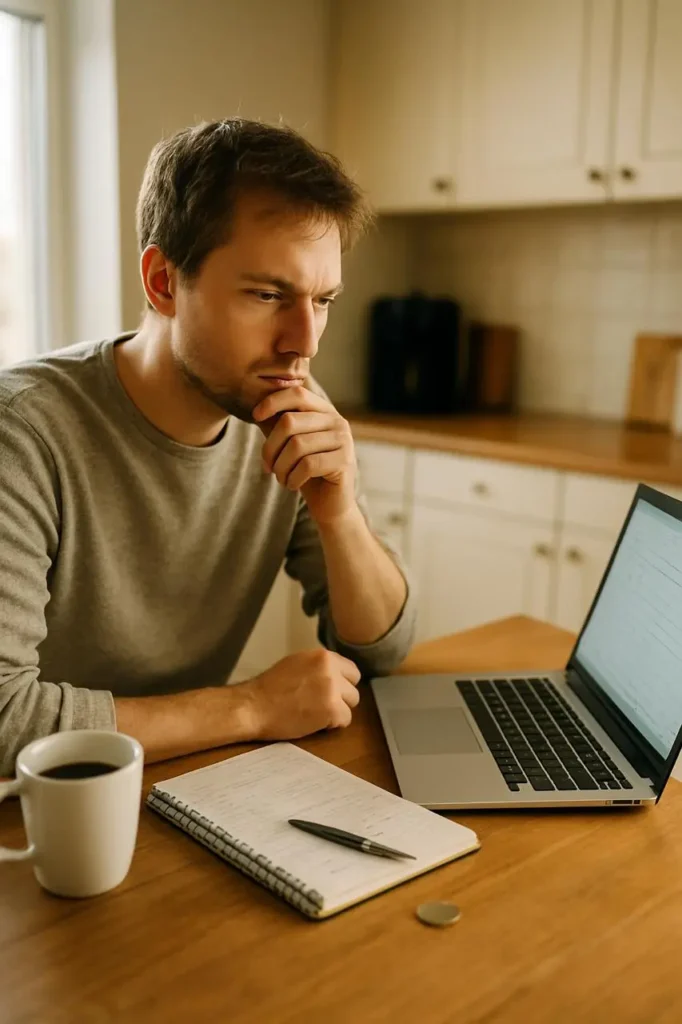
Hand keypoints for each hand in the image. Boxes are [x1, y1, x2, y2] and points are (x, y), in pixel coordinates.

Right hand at [240, 649, 360, 739]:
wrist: (254, 706)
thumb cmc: (269, 688)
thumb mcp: (297, 664)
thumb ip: (319, 666)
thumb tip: (336, 674)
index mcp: (322, 656)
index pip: (351, 670)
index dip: (342, 683)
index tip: (332, 691)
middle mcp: (330, 669)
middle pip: (353, 687)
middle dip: (341, 698)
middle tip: (322, 705)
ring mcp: (332, 689)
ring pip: (351, 703)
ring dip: (338, 711)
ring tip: (317, 714)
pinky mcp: (332, 709)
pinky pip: (345, 719)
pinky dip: (333, 725)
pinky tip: (316, 723)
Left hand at [253, 386, 355, 523]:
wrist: (330, 504)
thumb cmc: (307, 472)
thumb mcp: (289, 445)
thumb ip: (278, 425)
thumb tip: (255, 408)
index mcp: (324, 411)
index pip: (297, 394)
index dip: (273, 401)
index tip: (255, 417)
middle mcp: (337, 421)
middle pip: (290, 421)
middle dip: (270, 447)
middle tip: (268, 467)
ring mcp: (344, 440)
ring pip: (297, 445)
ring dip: (281, 467)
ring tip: (281, 478)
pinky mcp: (344, 461)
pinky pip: (308, 464)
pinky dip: (292, 478)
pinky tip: (292, 485)